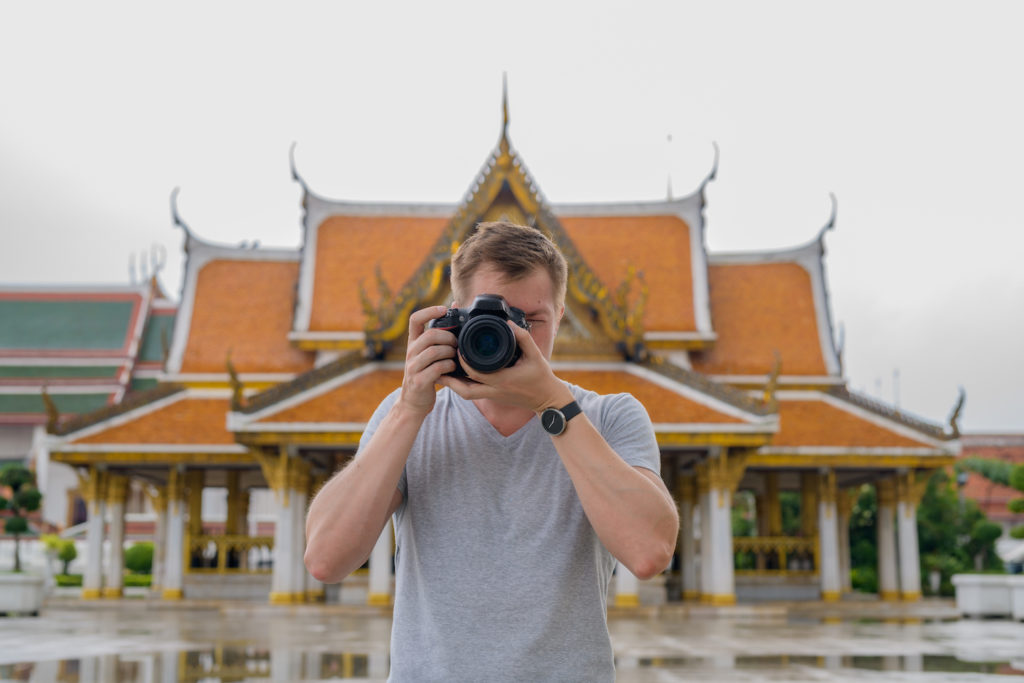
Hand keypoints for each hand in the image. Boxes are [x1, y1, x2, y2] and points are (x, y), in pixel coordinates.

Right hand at [399, 305, 456, 416]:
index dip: (430, 311)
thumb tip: (456, 306)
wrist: (414, 402)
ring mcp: (413, 367)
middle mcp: (410, 352)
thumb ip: (440, 335)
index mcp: (413, 342)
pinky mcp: (419, 381)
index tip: (444, 309)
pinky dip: (449, 366)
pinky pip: (438, 368)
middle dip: (448, 337)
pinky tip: (453, 368)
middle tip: (457, 343)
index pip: (415, 319)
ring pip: (434, 351)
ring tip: (455, 357)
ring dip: (450, 352)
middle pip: (430, 335)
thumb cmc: (427, 373)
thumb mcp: (429, 354)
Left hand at [438, 320, 571, 413]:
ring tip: (443, 371)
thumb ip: (523, 337)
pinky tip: (457, 376)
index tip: (457, 348)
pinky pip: (473, 393)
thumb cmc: (542, 377)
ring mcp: (493, 396)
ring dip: (453, 385)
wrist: (548, 399)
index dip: (463, 361)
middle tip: (440, 363)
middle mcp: (495, 390)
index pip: (475, 373)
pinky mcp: (494, 397)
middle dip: (450, 378)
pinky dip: (462, 386)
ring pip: (466, 394)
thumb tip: (509, 323)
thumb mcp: (535, 355)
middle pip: (464, 390)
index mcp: (503, 380)